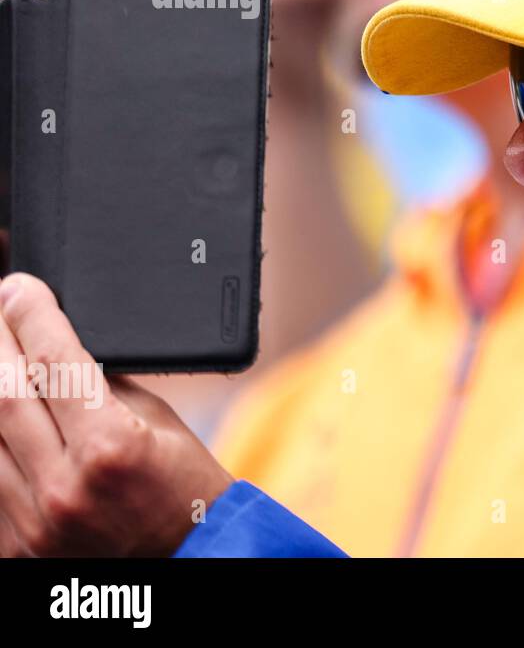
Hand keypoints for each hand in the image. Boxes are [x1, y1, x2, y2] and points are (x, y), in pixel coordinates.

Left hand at [0, 273, 232, 555]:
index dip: (33, 316)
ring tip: (1, 358)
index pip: (55, 363)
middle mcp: (64, 486)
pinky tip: (5, 412)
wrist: (185, 555)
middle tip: (0, 310)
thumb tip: (52, 341)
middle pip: (3, 394)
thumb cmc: (181, 483)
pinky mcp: (13, 544)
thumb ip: (101, 383)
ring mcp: (32, 521)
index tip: (21, 288)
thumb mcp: (156, 419)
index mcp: (111, 447)